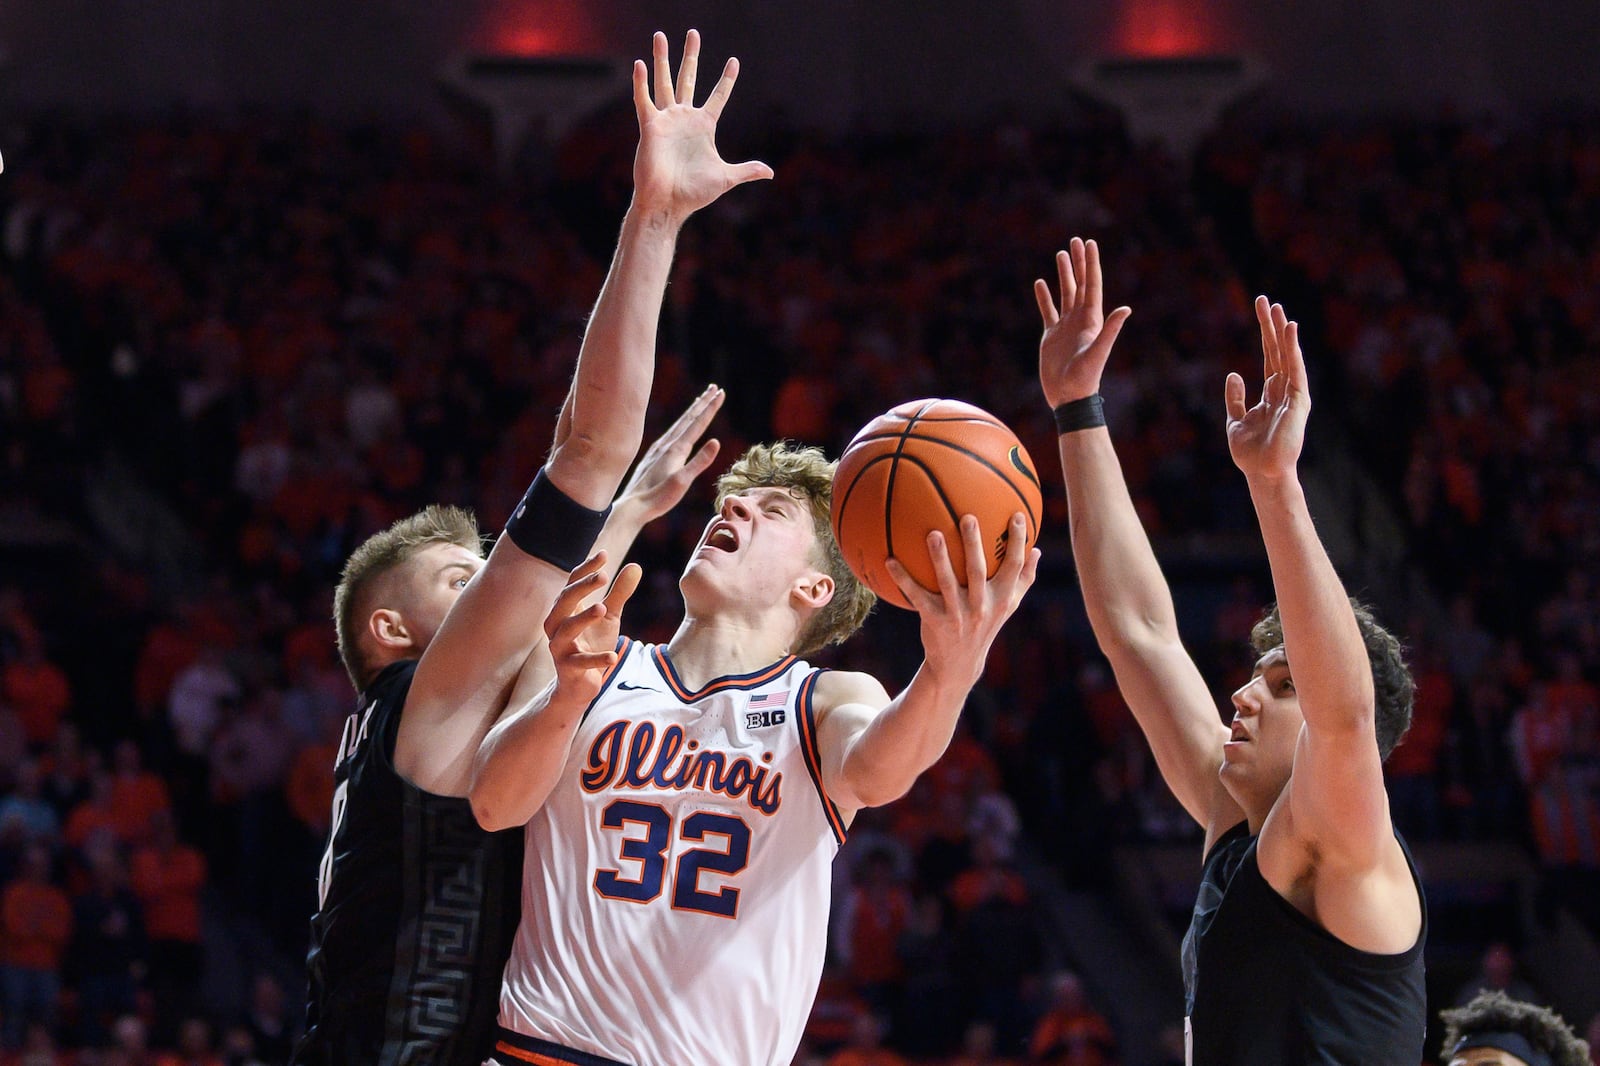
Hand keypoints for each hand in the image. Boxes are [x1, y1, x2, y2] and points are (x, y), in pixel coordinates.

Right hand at [544, 553, 642, 704]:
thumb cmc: (592, 644)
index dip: (586, 569)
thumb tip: (635, 566)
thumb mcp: (609, 617)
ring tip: (603, 608)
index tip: (603, 555)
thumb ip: (619, 593)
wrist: (581, 683)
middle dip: (582, 588)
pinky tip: (613, 656)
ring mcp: (560, 648)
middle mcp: (557, 626)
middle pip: (564, 601)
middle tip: (603, 576)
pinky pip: (580, 662)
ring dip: (584, 618)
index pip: (572, 583)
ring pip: (567, 629)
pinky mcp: (568, 669)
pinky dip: (596, 659)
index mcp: (566, 610)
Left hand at [615, 384, 724, 522]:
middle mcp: (666, 444)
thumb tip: (716, 441)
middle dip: (703, 403)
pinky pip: (671, 433)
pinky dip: (680, 424)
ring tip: (700, 400)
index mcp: (676, 449)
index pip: (697, 423)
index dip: (710, 408)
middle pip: (688, 418)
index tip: (721, 393)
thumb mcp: (682, 482)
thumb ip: (699, 462)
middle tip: (715, 388)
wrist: (630, 506)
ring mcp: (658, 449)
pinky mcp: (653, 456)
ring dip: (692, 411)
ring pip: (679, 424)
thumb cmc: (658, 498)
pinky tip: (679, 427)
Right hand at [631, 30, 772, 224]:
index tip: (734, 61)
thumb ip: (746, 170)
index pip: (718, 97)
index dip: (726, 80)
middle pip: (688, 79)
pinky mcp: (650, 127)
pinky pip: (644, 100)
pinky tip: (639, 65)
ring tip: (660, 35)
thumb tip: (770, 172)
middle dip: (690, 56)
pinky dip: (641, 83)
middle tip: (693, 33)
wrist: (668, 204)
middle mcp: (684, 118)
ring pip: (664, 82)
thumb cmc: (693, 193)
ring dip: (662, 59)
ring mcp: (666, 120)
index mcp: (704, 127)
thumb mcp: (726, 177)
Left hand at [885, 514, 1040, 689]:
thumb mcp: (1007, 606)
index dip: (1017, 542)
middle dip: (974, 544)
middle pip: (978, 571)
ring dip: (939, 557)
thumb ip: (1023, 580)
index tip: (1016, 515)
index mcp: (1002, 599)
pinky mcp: (935, 621)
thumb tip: (1037, 550)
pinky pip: (917, 596)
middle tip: (968, 517)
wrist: (960, 663)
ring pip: (947, 582)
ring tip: (932, 533)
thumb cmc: (986, 624)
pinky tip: (890, 560)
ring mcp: (957, 614)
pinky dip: (903, 578)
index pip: (1014, 567)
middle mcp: (981, 606)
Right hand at [1035, 237, 1131, 406]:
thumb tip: (1126, 309)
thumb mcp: (1098, 353)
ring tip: (1061, 254)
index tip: (1089, 243)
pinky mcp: (1051, 336)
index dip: (1091, 263)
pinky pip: (1048, 311)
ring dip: (1064, 274)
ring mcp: (1065, 327)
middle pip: (1079, 284)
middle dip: (1079, 262)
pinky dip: (1044, 297)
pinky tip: (1041, 283)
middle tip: (1076, 241)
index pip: (1092, 285)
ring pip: (1065, 294)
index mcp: (1091, 320)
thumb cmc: (1084, 378)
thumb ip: (1111, 330)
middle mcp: (1080, 319)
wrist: (1068, 398)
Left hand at [1226, 296, 1309, 480]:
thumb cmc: (1250, 454)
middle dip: (1271, 326)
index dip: (1265, 334)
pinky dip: (1292, 349)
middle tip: (1266, 301)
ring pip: (1287, 356)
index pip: (1268, 357)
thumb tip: (1234, 373)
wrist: (1263, 473)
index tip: (1261, 310)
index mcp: (1270, 394)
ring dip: (1283, 332)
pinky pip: (1295, 369)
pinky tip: (1290, 329)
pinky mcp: (1298, 401)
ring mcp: (1292, 395)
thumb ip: (1235, 398)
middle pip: (1277, 351)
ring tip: (1278, 309)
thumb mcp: (1236, 421)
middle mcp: (1284, 391)